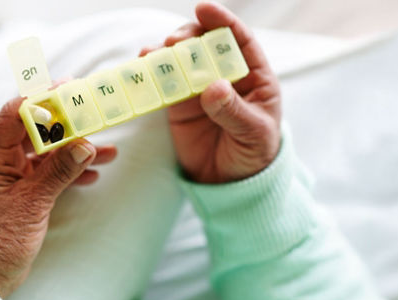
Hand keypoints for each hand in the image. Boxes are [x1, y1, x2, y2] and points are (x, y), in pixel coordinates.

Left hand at [0, 97, 117, 297]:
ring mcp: (13, 178)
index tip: (67, 88)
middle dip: (66, 125)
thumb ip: (60, 171)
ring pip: (47, 154)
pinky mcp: (23, 194)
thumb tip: (85, 146)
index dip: (41, 99)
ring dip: (74, 151)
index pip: (15, 114)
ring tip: (106, 150)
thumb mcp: (34, 201)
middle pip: (35, 131)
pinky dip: (70, 171)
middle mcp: (1, 162)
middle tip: (92, 114)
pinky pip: (49, 174)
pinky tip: (93, 173)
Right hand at [143, 2, 281, 183]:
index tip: (204, 9)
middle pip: (205, 43)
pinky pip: (163, 82)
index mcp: (253, 76)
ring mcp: (198, 88)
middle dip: (189, 35)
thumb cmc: (255, 154)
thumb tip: (214, 87)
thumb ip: (234, 111)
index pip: (240, 40)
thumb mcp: (253, 134)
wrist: (231, 184)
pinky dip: (151, 72)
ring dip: (166, 51)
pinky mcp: (178, 104)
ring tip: (152, 54)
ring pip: (180, 59)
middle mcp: (224, 75)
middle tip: (175, 42)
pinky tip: (142, 65)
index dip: (223, 21)